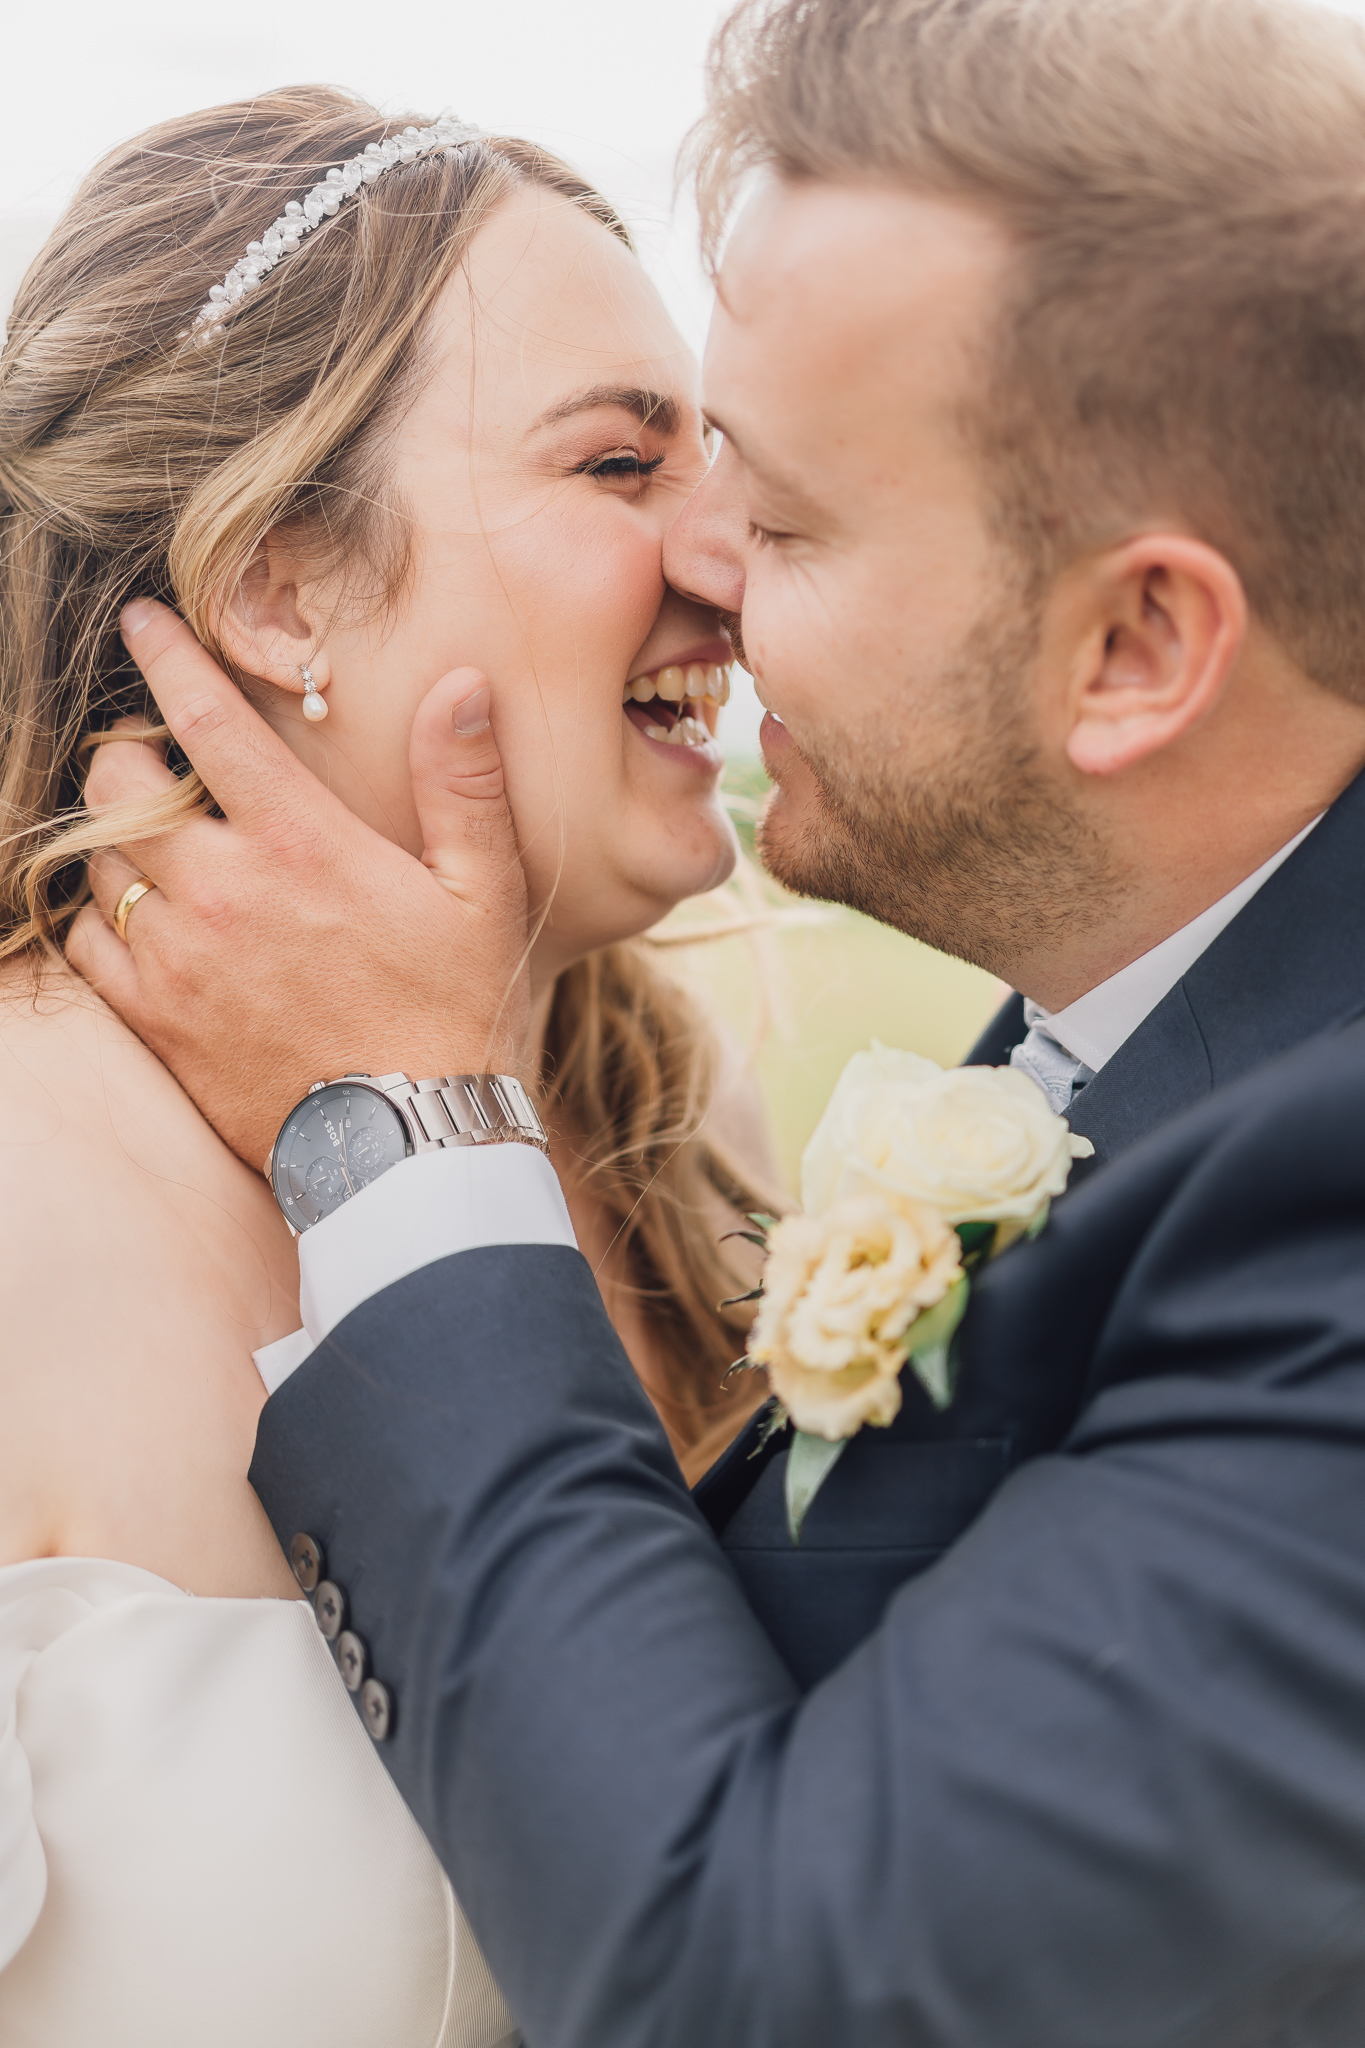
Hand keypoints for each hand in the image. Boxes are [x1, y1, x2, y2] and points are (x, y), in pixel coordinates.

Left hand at [68, 600, 530, 1169]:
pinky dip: (94, 918)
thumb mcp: (486, 893)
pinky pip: (83, 946)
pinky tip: (131, 917)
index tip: (142, 622)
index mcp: (301, 844)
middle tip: (157, 761)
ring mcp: (178, 960)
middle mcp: (222, 892)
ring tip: (153, 840)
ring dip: (115, 837)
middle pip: (122, 785)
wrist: (411, 1147)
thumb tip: (460, 684)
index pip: (206, 722)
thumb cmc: (458, 1014)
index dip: (166, 658)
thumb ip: (464, 783)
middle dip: (129, 756)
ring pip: (97, 863)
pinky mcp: (156, 1021)